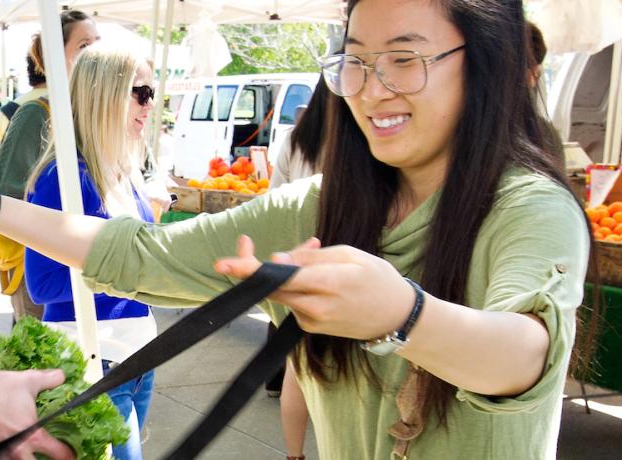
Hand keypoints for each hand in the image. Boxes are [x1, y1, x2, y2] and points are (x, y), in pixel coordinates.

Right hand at [0, 369, 76, 459]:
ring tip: (18, 450)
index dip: (67, 454)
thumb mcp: (27, 380)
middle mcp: (17, 450)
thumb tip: (62, 376)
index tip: (70, 455)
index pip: (58, 452)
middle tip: (41, 455)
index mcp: (32, 435)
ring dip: (17, 458)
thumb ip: (48, 380)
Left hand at [212, 236, 416, 339]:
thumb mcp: (349, 256)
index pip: (281, 276)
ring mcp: (312, 320)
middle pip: (272, 286)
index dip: (250, 270)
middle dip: (254, 267)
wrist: (397, 318)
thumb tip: (276, 260)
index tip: (224, 265)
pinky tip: (316, 275)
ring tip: (311, 251)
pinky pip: (293, 301)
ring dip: (283, 273)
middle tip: (244, 244)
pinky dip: (295, 286)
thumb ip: (310, 259)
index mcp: (328, 283)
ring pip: (282, 292)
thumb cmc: (377, 279)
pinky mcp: (310, 327)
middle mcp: (316, 306)